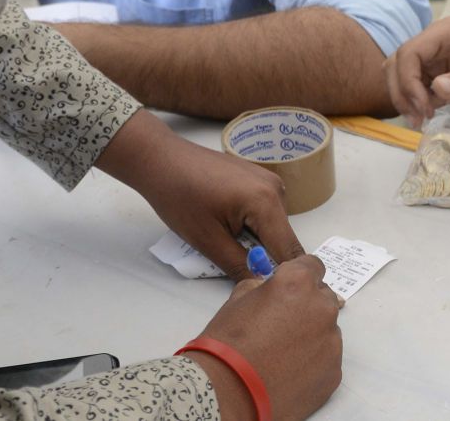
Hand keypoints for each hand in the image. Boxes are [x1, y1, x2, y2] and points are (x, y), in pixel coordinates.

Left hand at [96, 110, 304, 279]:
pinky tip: (224, 223)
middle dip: (264, 256)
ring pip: (272, 225)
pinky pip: (264, 210)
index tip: (268, 291)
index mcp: (266, 202)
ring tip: (225, 240)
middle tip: (235, 266)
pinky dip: (250, 224)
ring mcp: (267, 179)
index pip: (289, 251)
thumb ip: (240, 266)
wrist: (160, 159)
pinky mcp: (257, 177)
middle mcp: (275, 188)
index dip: (282, 275)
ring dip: (256, 240)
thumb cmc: (179, 197)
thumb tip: (261, 284)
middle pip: (282, 238)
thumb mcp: (208, 240)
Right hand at [187, 256, 343, 420]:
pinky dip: (313, 361)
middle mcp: (322, 307)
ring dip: (311, 335)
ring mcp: (332, 341)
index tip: (291, 289)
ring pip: (326, 330)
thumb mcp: (238, 299)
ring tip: (283, 353)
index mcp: (298, 283)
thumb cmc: (228, 344)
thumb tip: (272, 288)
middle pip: (322, 298)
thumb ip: (263, 287)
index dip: (300, 277)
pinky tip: (289, 371)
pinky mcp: (334, 371)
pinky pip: (327, 358)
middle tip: (282, 324)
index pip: (312, 266)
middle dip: (306, 306)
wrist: (229, 391)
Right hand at [384, 17, 449, 125]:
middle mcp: (436, 39)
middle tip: (418, 119)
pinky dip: (415, 100)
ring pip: (401, 73)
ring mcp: (435, 54)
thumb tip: (437, 89)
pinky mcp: (436, 69)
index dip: (408, 81)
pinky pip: (414, 83)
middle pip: (399, 62)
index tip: (423, 107)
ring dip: (405, 97)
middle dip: (403, 91)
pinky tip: (428, 114)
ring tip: (421, 120)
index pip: (411, 51)